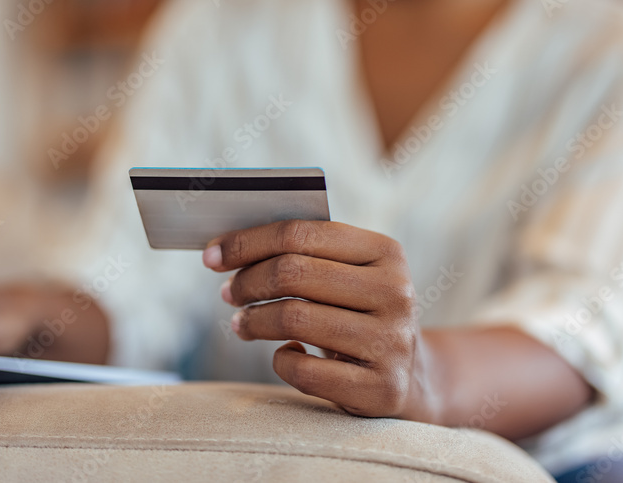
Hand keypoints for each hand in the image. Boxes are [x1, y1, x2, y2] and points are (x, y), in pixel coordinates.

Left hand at [204, 220, 439, 421]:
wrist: (410, 376)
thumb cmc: (358, 314)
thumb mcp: (349, 275)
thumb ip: (305, 253)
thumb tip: (226, 248)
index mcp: (386, 252)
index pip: (301, 234)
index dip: (248, 242)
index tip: (212, 255)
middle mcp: (396, 293)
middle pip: (293, 273)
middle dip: (247, 282)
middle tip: (229, 293)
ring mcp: (391, 342)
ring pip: (293, 319)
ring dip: (253, 321)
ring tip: (242, 323)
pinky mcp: (380, 388)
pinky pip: (303, 371)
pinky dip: (280, 361)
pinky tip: (284, 355)